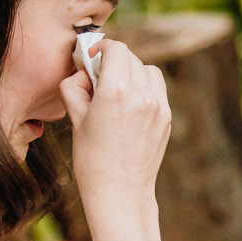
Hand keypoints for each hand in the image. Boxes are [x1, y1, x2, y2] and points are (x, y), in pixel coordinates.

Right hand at [61, 41, 169, 214]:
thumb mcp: (75, 118)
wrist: (120, 192)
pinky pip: (157, 89)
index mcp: (116, 91)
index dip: (101, 48)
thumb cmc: (91, 158)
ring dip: (132, 72)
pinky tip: (130, 106)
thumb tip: (83, 70)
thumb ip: (76, 86)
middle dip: (113, 62)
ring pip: (147, 70)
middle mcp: (141, 94)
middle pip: (130, 58)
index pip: (116, 48)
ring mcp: (158, 106)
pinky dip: (144, 88)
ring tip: (116, 92)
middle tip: (98, 81)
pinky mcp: (166, 117)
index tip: (92, 58)